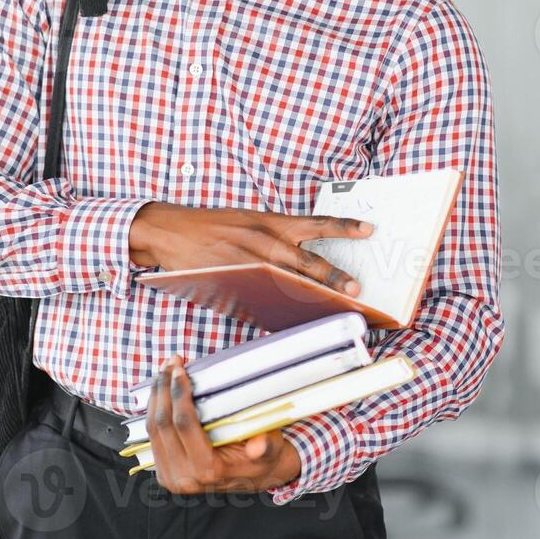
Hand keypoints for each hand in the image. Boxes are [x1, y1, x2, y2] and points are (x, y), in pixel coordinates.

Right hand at [129, 202, 373, 294]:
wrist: (171, 229)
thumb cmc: (215, 225)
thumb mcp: (249, 221)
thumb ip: (276, 238)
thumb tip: (305, 266)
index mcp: (271, 220)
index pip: (315, 222)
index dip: (344, 226)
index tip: (369, 230)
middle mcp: (262, 238)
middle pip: (306, 260)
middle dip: (333, 276)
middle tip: (355, 289)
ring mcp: (247, 261)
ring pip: (286, 282)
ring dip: (310, 296)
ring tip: (330, 307)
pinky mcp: (232, 280)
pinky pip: (260, 297)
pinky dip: (275, 307)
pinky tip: (290, 318)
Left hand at [144, 355, 301, 493]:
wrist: (258, 479)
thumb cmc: (264, 457)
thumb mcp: (272, 450)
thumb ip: (265, 447)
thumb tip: (258, 446)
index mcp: (208, 470)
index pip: (185, 424)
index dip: (179, 394)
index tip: (179, 369)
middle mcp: (185, 478)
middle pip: (163, 425)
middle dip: (164, 388)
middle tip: (170, 363)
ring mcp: (171, 478)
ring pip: (152, 430)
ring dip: (156, 397)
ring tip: (163, 372)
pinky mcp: (165, 473)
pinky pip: (152, 437)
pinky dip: (154, 411)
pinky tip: (161, 392)